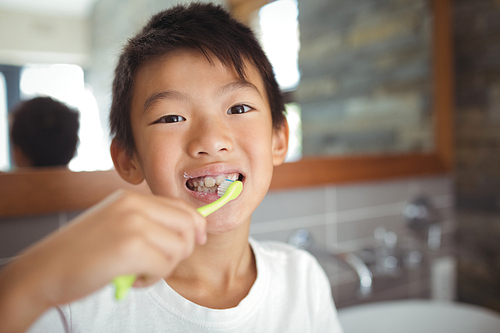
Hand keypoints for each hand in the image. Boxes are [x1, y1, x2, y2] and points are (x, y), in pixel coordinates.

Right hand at [0, 190, 205, 331]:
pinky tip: (133, 279)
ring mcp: (132, 224)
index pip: (181, 207)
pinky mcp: (130, 247)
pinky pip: (165, 266)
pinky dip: (153, 279)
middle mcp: (134, 205)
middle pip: (189, 225)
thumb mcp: (116, 224)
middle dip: (183, 249)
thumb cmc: (81, 253)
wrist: (43, 271)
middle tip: (161, 263)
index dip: (196, 225)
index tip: (197, 239)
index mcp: (131, 198)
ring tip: (140, 271)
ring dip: (165, 267)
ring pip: (180, 248)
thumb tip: (192, 230)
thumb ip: (148, 222)